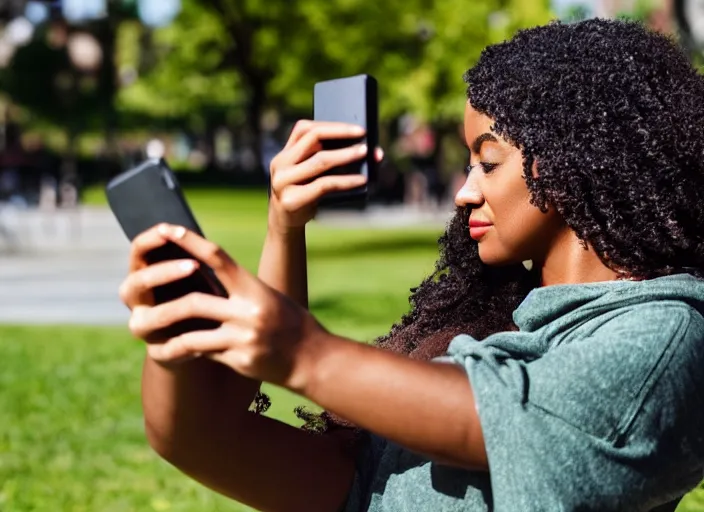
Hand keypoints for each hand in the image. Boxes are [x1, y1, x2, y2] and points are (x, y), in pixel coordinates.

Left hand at [118, 223, 326, 390]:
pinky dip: (186, 350)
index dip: (190, 242)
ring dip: (170, 332)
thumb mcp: (268, 297)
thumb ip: (239, 288)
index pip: (218, 259)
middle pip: (196, 301)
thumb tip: (207, 273)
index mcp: (255, 288)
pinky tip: (174, 349)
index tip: (168, 229)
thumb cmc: (290, 323)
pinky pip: (203, 353)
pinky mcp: (240, 360)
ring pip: (193, 333)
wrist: (312, 357)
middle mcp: (250, 310)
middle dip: (166, 303)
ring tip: (151, 329)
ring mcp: (244, 337)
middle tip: (144, 300)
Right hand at [268, 120, 383, 232]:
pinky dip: (346, 181)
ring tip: (365, 154)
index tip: (358, 129)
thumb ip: (327, 158)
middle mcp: (280, 163)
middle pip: (312, 138)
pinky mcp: (291, 200)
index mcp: (285, 153)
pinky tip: (361, 180)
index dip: (332, 126)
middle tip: (364, 140)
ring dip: (346, 155)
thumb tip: (369, 151)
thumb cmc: (306, 194)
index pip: (304, 128)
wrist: (286, 223)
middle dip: (341, 134)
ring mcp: (283, 181)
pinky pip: (324, 184)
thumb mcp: (310, 174)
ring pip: (319, 160)